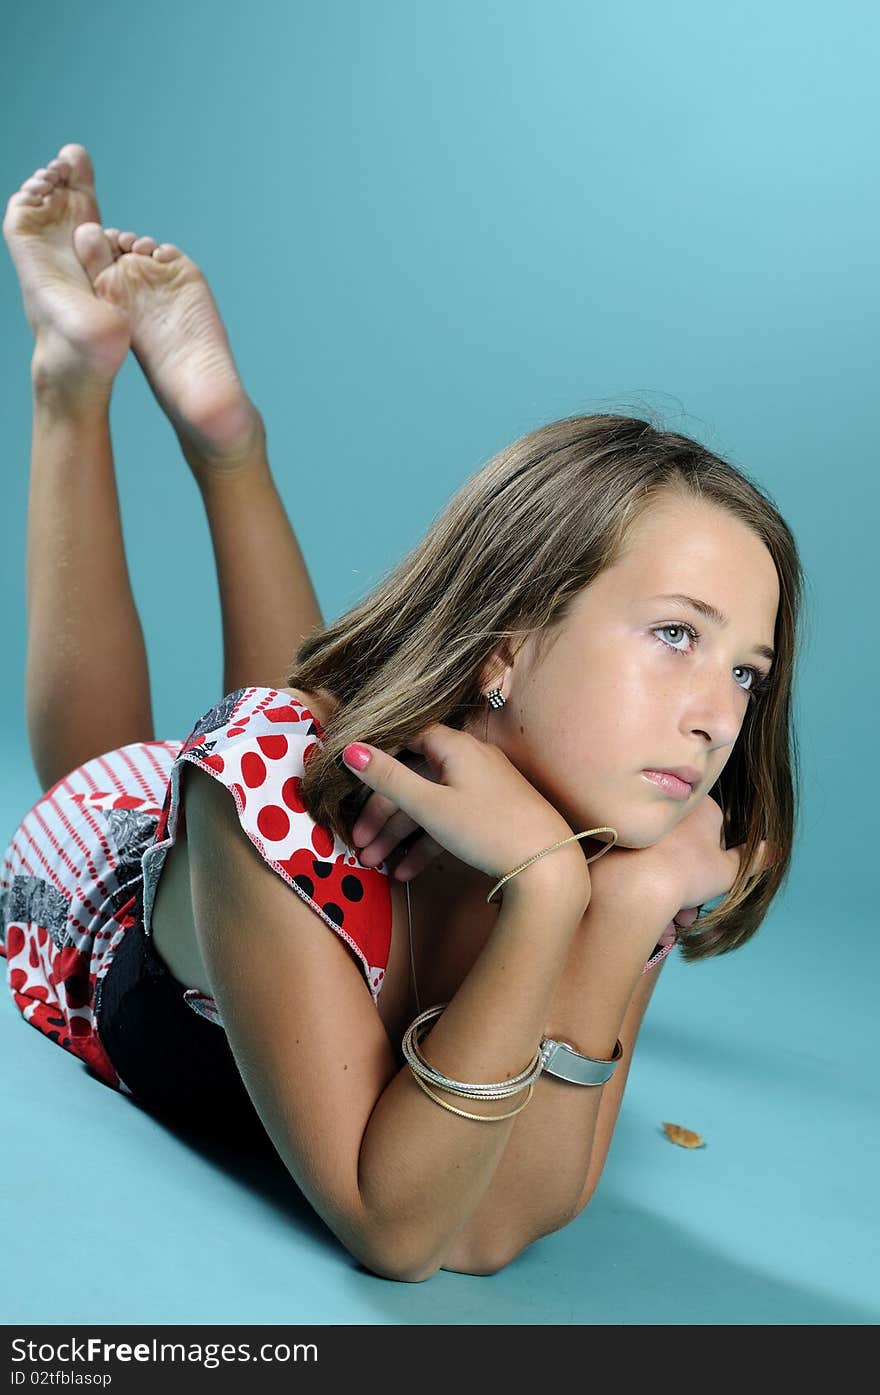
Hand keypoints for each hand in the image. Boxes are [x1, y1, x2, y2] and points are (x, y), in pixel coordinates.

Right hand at [343, 725, 590, 903]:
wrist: (547, 865)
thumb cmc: (487, 828)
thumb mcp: (430, 805)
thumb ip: (388, 777)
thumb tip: (350, 749)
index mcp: (456, 746)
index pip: (406, 739)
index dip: (377, 759)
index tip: (351, 785)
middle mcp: (470, 759)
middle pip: (415, 779)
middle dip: (383, 814)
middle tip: (360, 844)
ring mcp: (483, 787)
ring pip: (431, 805)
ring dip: (400, 836)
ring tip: (376, 864)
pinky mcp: (491, 814)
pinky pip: (451, 821)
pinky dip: (428, 843)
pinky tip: (407, 873)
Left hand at [589, 792, 774, 934]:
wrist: (633, 884)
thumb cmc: (688, 873)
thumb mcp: (728, 870)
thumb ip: (752, 860)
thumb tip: (775, 849)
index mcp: (698, 807)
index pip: (714, 833)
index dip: (712, 864)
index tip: (705, 888)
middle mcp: (668, 810)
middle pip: (683, 850)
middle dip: (686, 885)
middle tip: (684, 915)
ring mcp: (640, 823)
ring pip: (659, 861)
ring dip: (665, 893)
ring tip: (665, 921)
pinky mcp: (612, 837)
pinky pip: (633, 864)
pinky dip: (639, 885)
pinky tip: (641, 909)